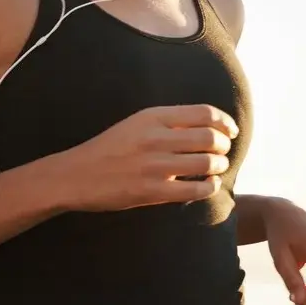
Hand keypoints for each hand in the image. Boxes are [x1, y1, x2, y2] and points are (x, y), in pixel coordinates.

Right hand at [52, 104, 238, 211]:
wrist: (74, 175)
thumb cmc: (110, 148)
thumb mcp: (137, 123)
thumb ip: (169, 121)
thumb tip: (209, 124)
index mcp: (153, 116)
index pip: (204, 113)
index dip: (225, 122)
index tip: (231, 131)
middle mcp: (155, 138)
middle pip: (210, 137)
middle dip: (224, 146)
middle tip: (223, 152)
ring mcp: (154, 165)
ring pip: (206, 163)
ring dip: (220, 166)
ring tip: (217, 169)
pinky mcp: (151, 191)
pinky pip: (194, 189)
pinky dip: (209, 187)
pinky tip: (208, 186)